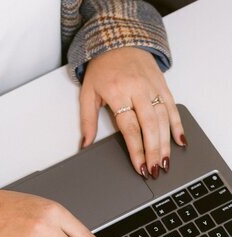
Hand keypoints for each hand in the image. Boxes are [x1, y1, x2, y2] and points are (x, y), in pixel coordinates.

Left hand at [79, 47, 185, 178]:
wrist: (118, 39)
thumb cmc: (102, 69)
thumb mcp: (87, 93)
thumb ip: (87, 121)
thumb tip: (85, 144)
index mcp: (118, 92)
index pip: (130, 127)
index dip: (136, 149)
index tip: (140, 166)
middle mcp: (137, 89)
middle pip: (149, 125)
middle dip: (153, 150)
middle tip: (155, 169)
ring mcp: (152, 86)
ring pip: (163, 118)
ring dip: (165, 143)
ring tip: (165, 162)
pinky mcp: (162, 84)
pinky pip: (172, 106)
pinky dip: (177, 124)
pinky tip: (180, 141)